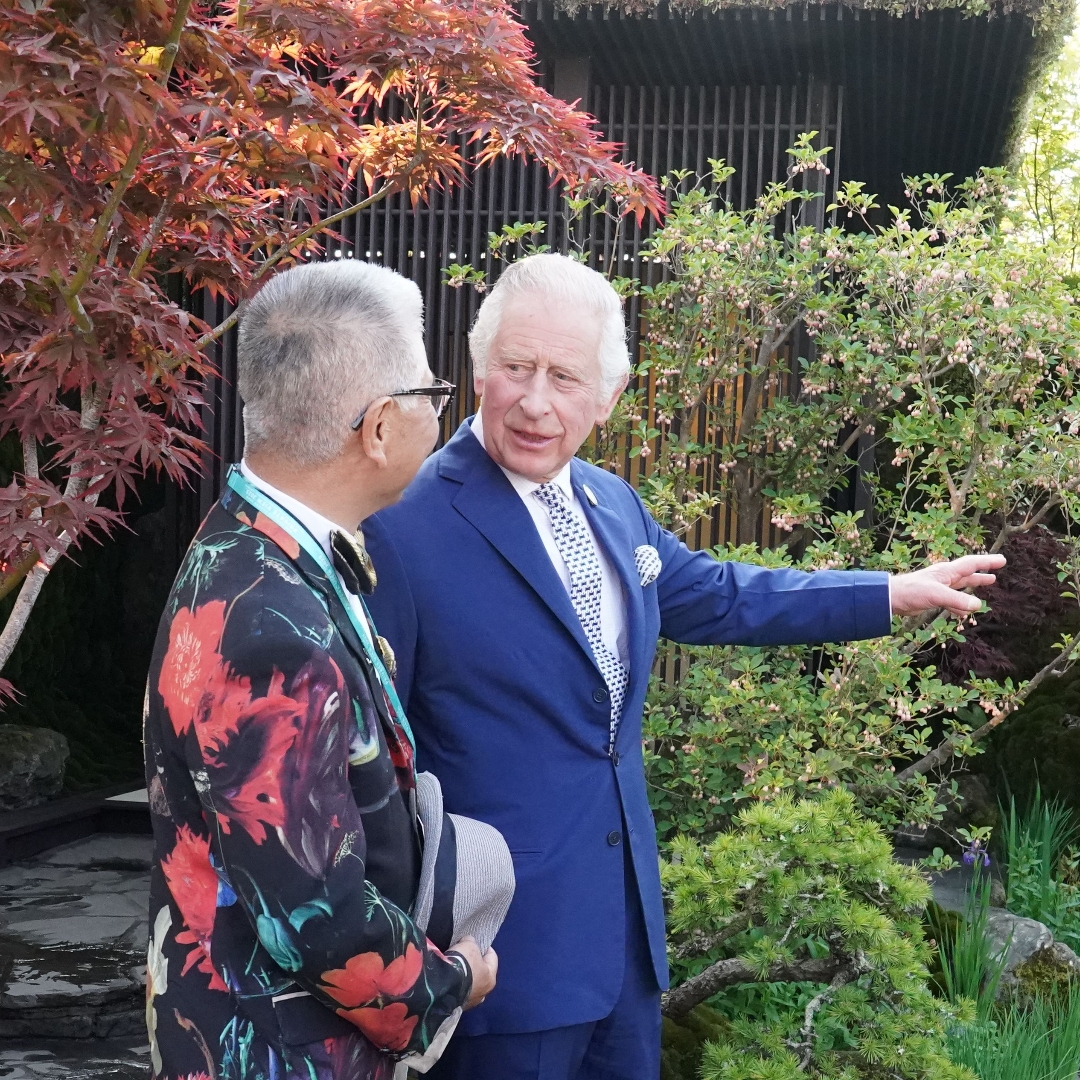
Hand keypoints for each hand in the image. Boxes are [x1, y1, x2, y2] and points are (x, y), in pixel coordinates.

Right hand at [449, 936, 497, 1009]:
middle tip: (466, 954)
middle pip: (482, 973)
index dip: (486, 948)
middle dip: (475, 963)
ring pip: (472, 984)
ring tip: (457, 966)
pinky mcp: (458, 1005)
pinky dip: (458, 984)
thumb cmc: (463, 964)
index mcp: (491, 978)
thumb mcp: (469, 945)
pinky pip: (460, 990)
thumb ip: (471, 943)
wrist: (444, 986)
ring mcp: (471, 1001)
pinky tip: (450, 978)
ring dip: (467, 976)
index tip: (479, 942)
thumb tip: (468, 943)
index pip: (492, 958)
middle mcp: (484, 992)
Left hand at [889, 553, 1006, 616]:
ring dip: (974, 586)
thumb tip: (978, 605)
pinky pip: (952, 601)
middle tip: (997, 570)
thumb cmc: (912, 591)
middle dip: (983, 571)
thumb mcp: (937, 595)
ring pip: (961, 586)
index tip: (1003, 560)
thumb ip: (957, 600)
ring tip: (989, 582)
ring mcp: (939, 588)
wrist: (891, 598)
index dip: (987, 562)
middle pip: (968, 573)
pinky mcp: (933, 598)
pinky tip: (965, 611)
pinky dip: (960, 605)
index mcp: (947, 572)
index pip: (971, 564)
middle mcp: (944, 578)